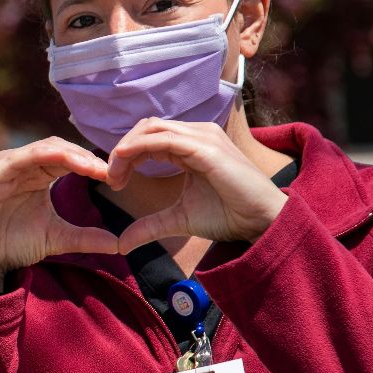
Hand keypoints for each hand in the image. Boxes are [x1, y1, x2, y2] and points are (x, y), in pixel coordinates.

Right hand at [0, 137, 119, 294]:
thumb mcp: (57, 238)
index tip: (116, 177)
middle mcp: (20, 166)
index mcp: (36, 175)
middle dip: (85, 157)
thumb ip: (86, 237)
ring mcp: (3, 170)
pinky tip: (62, 159)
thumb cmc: (12, 245)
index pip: (67, 157)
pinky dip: (40, 156)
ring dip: (69, 154)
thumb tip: (119, 243)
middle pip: (58, 147)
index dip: (92, 163)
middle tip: (108, 171)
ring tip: (92, 168)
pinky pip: (17, 159)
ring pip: (40, 149)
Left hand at [106, 119, 288, 248]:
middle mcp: (196, 135)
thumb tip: (121, 245)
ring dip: (126, 149)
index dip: (125, 155)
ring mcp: (203, 138)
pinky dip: (138, 147)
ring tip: (116, 175)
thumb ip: (149, 226)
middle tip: (112, 178)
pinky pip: (164, 139)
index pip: (148, 137)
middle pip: (146, 127)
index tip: (114, 182)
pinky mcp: (206, 148)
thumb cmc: (227, 215)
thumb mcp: (178, 219)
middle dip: (122, 150)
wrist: (260, 221)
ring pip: (152, 128)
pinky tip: (124, 161)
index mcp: (190, 146)